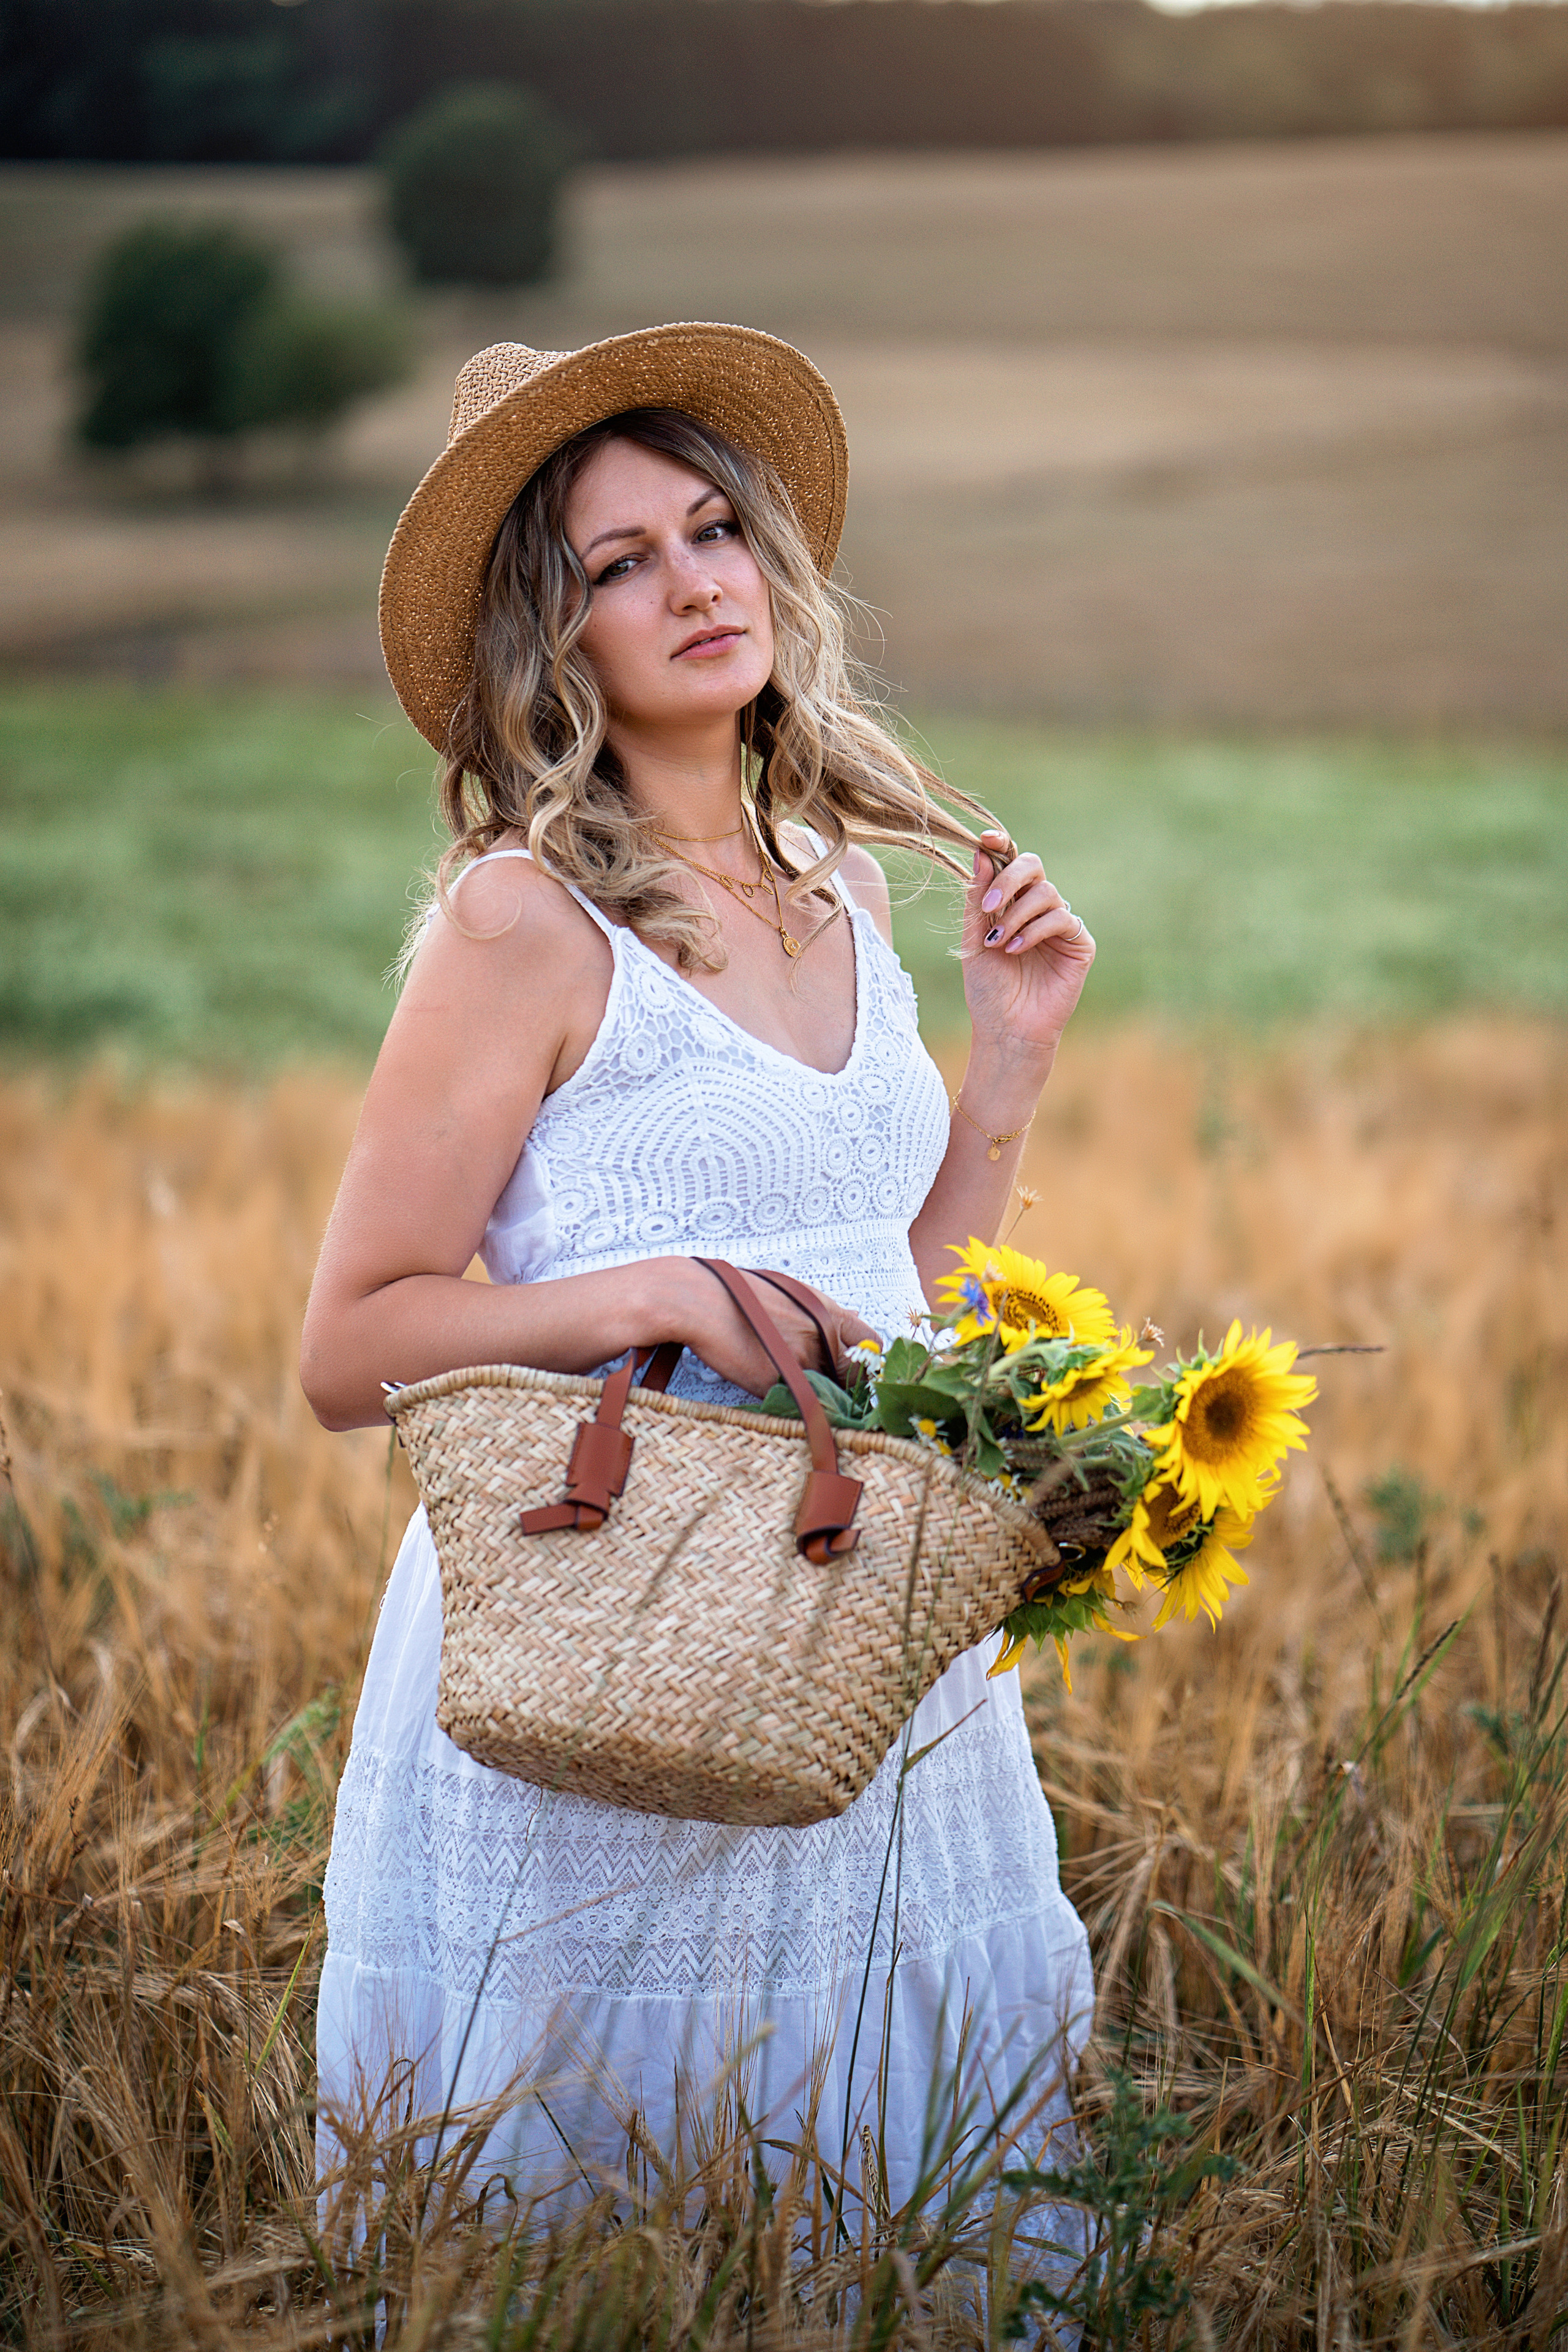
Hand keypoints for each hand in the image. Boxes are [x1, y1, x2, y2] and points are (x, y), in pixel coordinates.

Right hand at [681, 1265, 878, 1397]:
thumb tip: (853, 1315)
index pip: (871, 1343)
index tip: (857, 1369)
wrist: (701, 1301)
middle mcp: (821, 1337)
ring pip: (824, 1391)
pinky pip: (794, 1400)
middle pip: (851, 1375)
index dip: (866, 1360)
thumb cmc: (741, 1294)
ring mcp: (800, 1362)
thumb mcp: (791, 1292)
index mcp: (827, 1312)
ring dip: (816, 1393)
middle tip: (826, 1384)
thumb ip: (822, 1311)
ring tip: (790, 1379)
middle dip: (843, 1383)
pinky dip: (787, 1397)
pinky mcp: (776, 1384)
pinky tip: (768, 1380)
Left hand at [960, 829, 1094, 1061]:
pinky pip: (1061, 918)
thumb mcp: (974, 939)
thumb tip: (982, 853)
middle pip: (1033, 866)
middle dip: (1010, 878)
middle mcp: (1037, 909)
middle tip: (990, 904)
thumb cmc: (988, 989)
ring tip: (999, 942)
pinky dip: (1034, 930)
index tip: (985, 839)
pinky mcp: (1079, 944)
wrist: (1006, 1030)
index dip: (1001, 845)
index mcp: (1010, 903)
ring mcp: (1060, 925)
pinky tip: (1016, 950)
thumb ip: (978, 898)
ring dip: (1017, 915)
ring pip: (1046, 893)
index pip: (1009, 863)